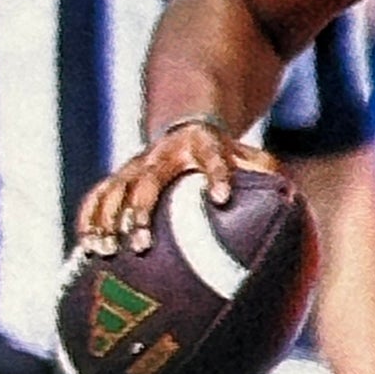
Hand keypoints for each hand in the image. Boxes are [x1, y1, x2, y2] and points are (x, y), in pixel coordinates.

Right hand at [74, 120, 279, 253]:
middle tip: (140, 244)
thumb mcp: (249, 155)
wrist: (188, 121)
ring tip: (105, 252)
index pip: (213, 158)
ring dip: (107, 220)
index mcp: (202, 145)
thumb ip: (265, 171)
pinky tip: (85, 248)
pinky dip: (89, 219)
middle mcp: (163, 154)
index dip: (218, 175)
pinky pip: (96, 196)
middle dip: (141, 212)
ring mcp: (136, 165)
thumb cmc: (226, 151)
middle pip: (148, 180)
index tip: (221, 198)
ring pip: (114, 189)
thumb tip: (289, 199)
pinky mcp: (119, 177)